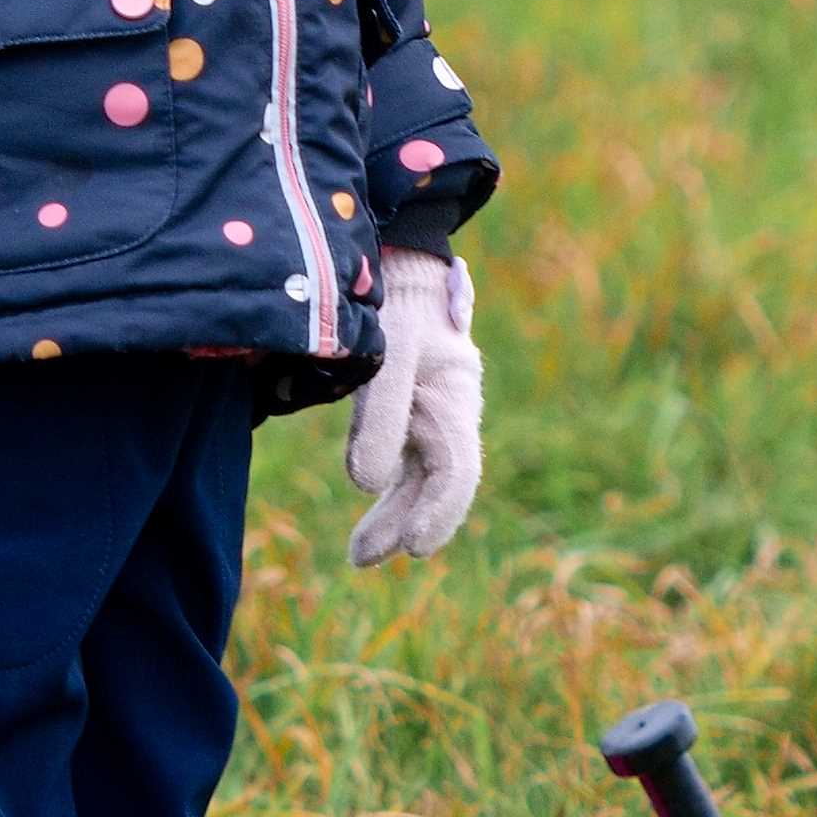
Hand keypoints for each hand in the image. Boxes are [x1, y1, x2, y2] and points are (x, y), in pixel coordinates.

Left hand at [345, 246, 483, 566]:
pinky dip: (389, 484)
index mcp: (456, 397)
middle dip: (405, 522)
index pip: (456, 471)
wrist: (397, 257)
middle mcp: (449, 408)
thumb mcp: (385, 357)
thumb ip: (378, 419)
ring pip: (420, 472)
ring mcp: (430, 407)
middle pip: (437, 479)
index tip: (413, 549)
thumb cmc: (394, 302)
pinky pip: (406, 454)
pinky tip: (372, 499)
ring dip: (393, 512)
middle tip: (363, 559)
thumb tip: (363, 486)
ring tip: (360, 554)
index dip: (438, 512)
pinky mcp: (408, 403)